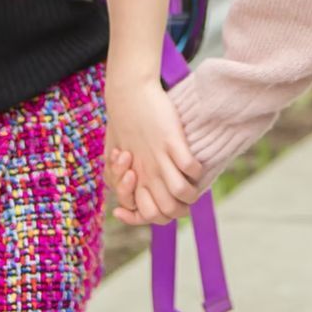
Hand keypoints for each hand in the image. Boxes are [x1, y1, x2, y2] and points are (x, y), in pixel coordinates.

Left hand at [105, 80, 202, 225]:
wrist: (128, 94)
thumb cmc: (122, 126)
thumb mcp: (115, 158)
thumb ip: (121, 179)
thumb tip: (128, 200)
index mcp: (133, 179)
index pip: (147, 215)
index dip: (158, 218)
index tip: (161, 206)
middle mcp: (146, 172)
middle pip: (167, 211)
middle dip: (179, 209)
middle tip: (179, 195)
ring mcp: (159, 157)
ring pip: (181, 193)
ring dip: (191, 193)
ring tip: (190, 183)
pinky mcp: (171, 140)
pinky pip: (190, 166)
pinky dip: (197, 170)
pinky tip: (194, 164)